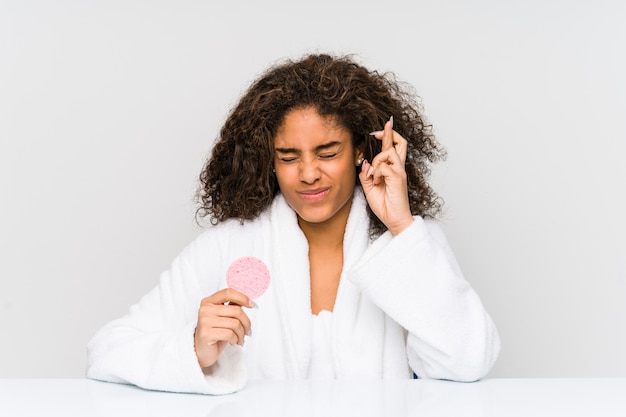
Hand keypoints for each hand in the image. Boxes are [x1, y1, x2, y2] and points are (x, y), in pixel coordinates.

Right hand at [194, 288, 252, 368]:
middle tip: (248, 331)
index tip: (252, 305)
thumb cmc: (215, 333)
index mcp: (209, 301)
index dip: (242, 297)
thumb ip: (232, 307)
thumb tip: (248, 301)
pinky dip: (235, 339)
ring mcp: (204, 321)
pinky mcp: (206, 333)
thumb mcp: (224, 317)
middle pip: (236, 311)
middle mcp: (205, 309)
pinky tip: (233, 342)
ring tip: (240, 339)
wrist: (202, 351)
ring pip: (235, 324)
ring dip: (242, 334)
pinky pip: (230, 334)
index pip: (228, 293)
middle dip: (246, 323)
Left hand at [359, 117, 413, 235]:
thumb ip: (366, 174)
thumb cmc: (384, 204)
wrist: (393, 219)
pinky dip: (376, 173)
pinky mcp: (398, 178)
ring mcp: (399, 172)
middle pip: (400, 142)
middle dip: (389, 133)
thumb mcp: (369, 187)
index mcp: (392, 169)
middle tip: (379, 132)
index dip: (388, 135)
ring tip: (374, 177)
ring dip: (376, 161)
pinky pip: (383, 166)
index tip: (380, 129)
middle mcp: (398, 168)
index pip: (393, 147)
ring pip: (388, 152)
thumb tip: (365, 162)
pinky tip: (376, 183)